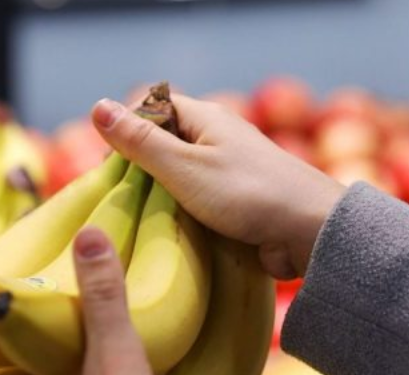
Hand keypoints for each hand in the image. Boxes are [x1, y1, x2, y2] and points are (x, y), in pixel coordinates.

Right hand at [92, 95, 344, 278]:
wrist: (310, 231)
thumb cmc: (247, 194)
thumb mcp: (183, 167)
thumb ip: (140, 141)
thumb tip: (97, 106)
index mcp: (206, 118)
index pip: (152, 107)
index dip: (127, 129)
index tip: (111, 166)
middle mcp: (218, 138)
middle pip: (164, 143)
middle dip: (140, 167)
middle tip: (121, 200)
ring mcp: (230, 171)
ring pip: (180, 177)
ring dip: (161, 196)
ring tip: (140, 220)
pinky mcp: (239, 201)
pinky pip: (200, 202)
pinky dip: (183, 214)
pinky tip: (169, 234)